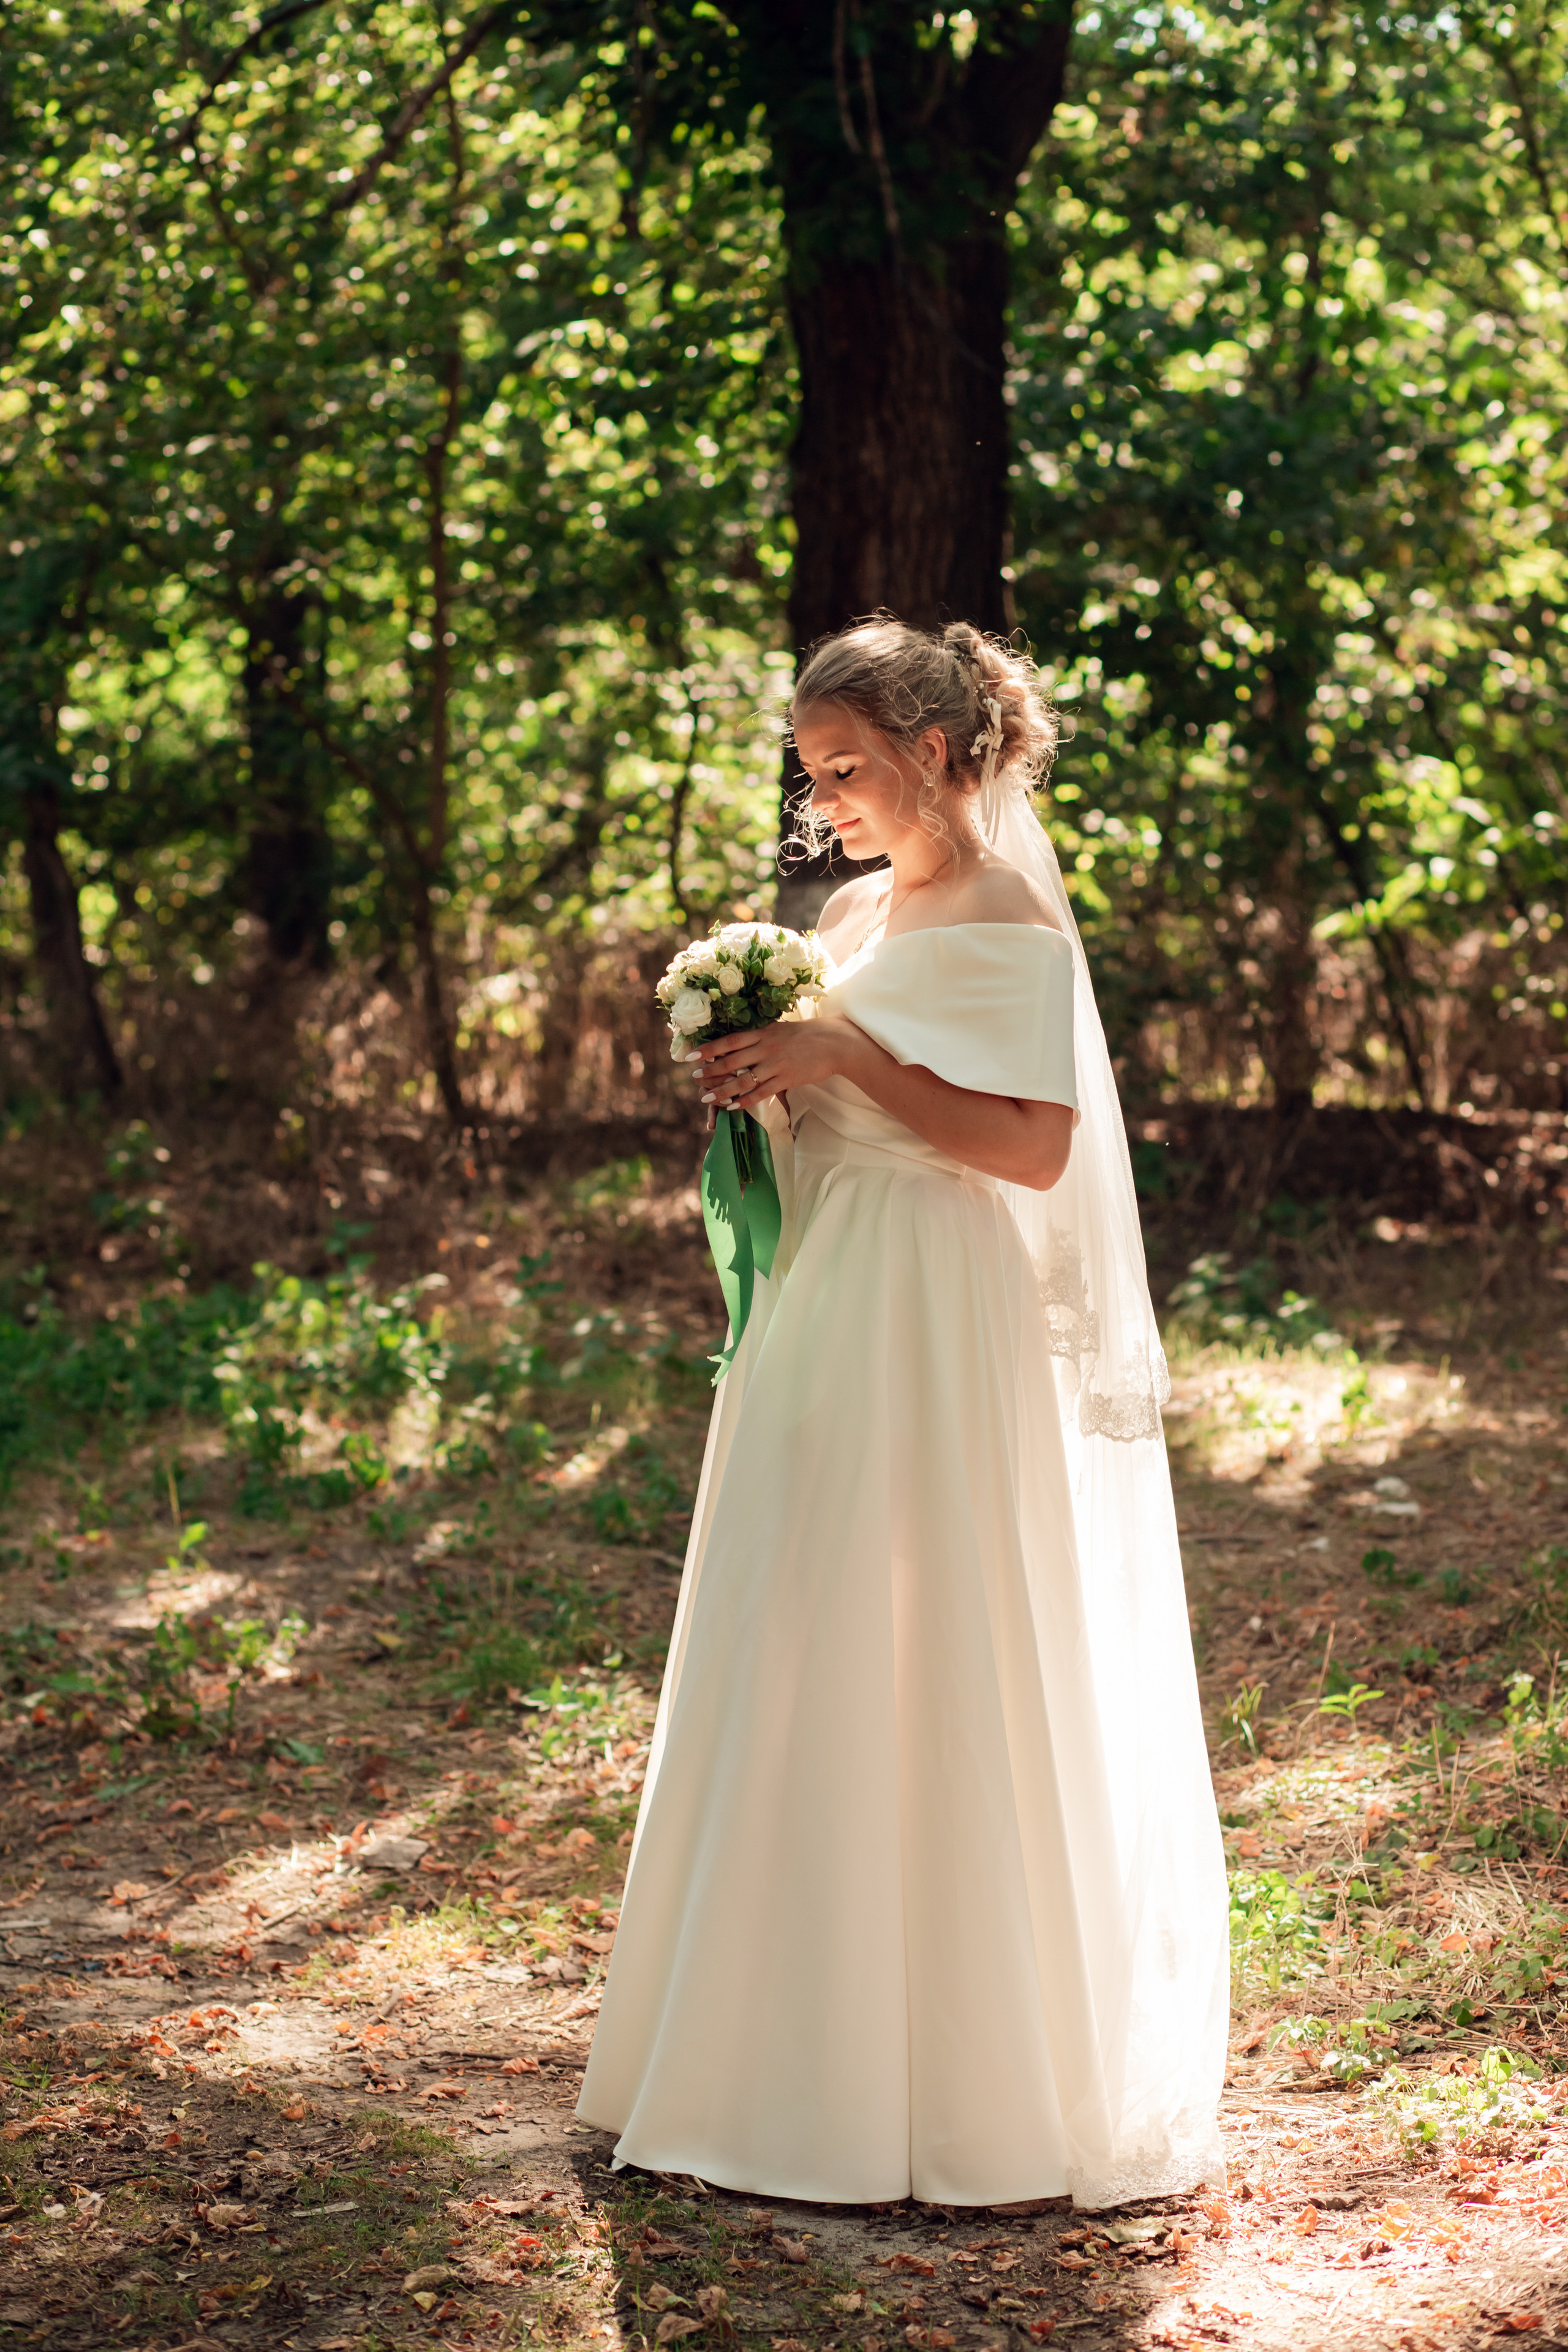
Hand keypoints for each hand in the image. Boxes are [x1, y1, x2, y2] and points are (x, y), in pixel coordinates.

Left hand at [695, 1016, 844, 1114]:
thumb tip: (738, 1043)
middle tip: (695, 1079)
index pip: (729, 1040)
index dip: (709, 1048)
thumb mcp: (779, 1029)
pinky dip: (744, 1100)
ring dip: (722, 1090)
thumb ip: (759, 1037)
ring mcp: (776, 1064)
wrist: (833, 1043)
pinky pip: (760, 1093)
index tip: (691, 1055)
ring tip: (707, 1098)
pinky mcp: (786, 1079)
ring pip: (743, 1079)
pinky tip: (732, 1106)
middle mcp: (766, 1047)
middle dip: (710, 1071)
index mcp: (762, 1032)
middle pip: (731, 1061)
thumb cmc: (805, 1036)